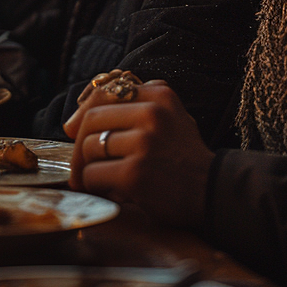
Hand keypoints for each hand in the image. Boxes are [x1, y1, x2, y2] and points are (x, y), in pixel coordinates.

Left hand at [65, 80, 214, 227]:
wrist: (213, 192)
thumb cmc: (184, 157)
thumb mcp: (170, 116)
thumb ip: (136, 104)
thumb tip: (75, 119)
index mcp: (159, 95)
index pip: (104, 93)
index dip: (82, 113)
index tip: (73, 130)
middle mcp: (152, 113)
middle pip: (91, 120)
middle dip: (79, 145)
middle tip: (80, 166)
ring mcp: (144, 143)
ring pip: (89, 147)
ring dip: (87, 169)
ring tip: (100, 181)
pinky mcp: (135, 173)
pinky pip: (94, 174)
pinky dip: (95, 186)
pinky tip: (109, 193)